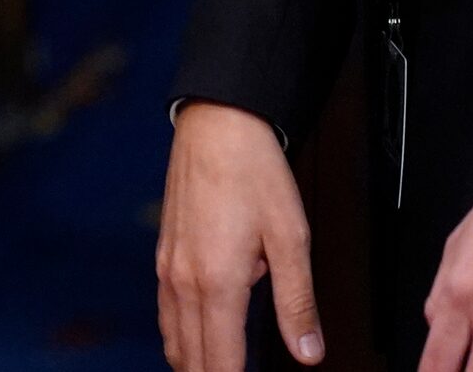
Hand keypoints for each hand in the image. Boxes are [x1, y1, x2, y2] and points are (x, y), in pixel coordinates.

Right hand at [157, 100, 322, 370]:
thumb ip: (297, 303)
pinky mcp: (164, 253)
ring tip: (217, 371)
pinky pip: (166, 311)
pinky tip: (198, 338)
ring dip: (192, 363)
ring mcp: (168, 266)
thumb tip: (309, 353)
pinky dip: (180, 337)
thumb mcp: (290, 239)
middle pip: (188, 357)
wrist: (216, 124)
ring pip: (173, 337)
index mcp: (217, 283)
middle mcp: (183, 280)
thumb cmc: (254, 173)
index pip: (220, 361)